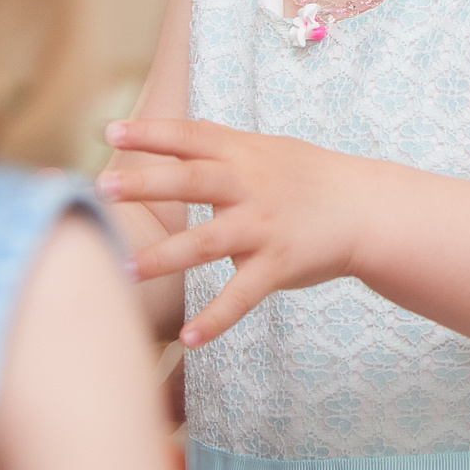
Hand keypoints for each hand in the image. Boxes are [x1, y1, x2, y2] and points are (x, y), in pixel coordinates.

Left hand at [99, 117, 377, 348]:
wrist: (366, 209)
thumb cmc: (309, 179)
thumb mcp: (267, 151)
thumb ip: (221, 150)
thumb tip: (172, 143)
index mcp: (244, 154)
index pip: (192, 136)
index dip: (152, 133)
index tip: (111, 130)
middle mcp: (251, 186)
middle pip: (192, 180)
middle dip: (147, 183)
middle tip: (102, 185)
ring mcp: (264, 226)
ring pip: (207, 241)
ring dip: (164, 257)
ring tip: (124, 269)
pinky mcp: (279, 264)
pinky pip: (243, 295)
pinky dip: (216, 319)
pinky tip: (189, 339)